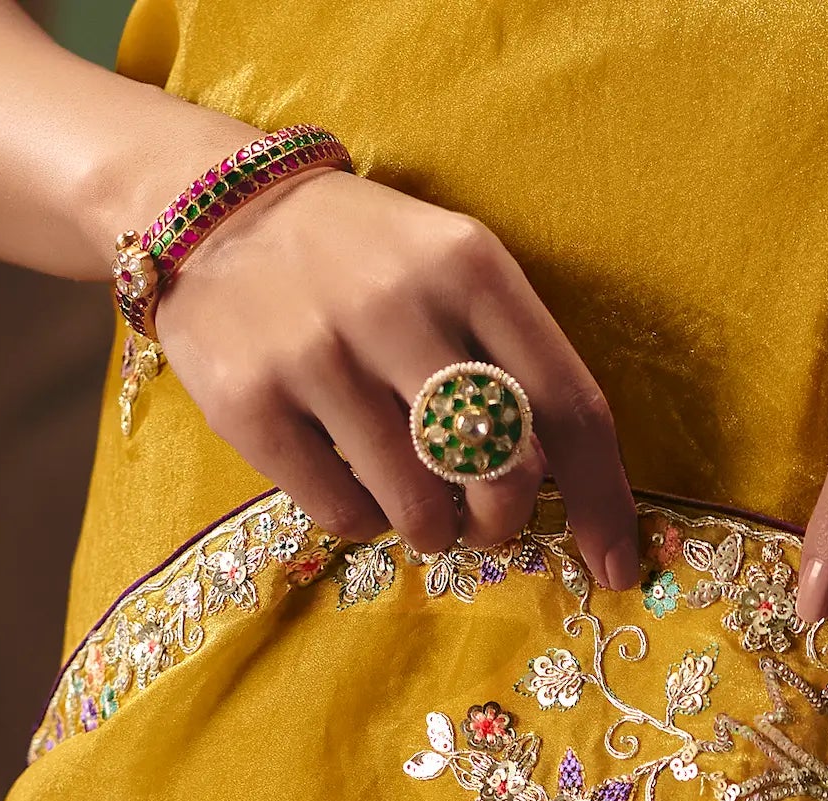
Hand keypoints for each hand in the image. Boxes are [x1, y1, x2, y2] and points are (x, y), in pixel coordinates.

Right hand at [156, 168, 637, 580]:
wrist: (209, 205)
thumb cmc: (365, 259)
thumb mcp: (455, 271)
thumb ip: (517, 360)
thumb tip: (574, 491)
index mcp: (471, 267)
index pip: (571, 406)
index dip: (603, 501)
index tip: (618, 566)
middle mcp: (397, 304)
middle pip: (504, 470)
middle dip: (506, 519)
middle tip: (485, 517)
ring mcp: (317, 352)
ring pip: (423, 507)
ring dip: (435, 529)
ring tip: (416, 498)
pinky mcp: (246, 400)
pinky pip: (344, 516)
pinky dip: (365, 521)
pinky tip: (355, 481)